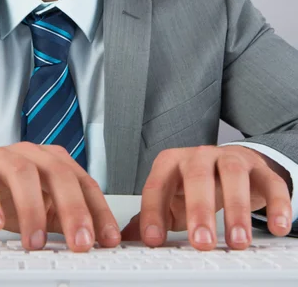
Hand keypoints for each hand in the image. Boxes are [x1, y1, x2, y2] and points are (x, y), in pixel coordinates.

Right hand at [0, 143, 120, 251]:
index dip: (97, 209)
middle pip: (57, 173)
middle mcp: (29, 154)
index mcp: (50, 161)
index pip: (82, 181)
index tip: (107, 238)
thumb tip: (90, 241)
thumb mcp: (37, 206)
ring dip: (32, 209)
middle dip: (73, 208)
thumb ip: (61, 217)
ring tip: (35, 242)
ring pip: (22, 173)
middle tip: (79, 242)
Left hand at [121, 145, 292, 249]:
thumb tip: (123, 238)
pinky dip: (275, 204)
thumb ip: (152, 215)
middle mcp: (199, 157)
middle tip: (201, 243)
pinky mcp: (259, 169)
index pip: (157, 184)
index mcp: (171, 163)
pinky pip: (269, 182)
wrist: (231, 164)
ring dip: (236, 208)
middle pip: (197, 175)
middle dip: (199, 209)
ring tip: (237, 242)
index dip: (154, 211)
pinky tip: (276, 228)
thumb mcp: (171, 199)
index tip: (153, 240)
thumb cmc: (196, 185)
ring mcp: (230, 159)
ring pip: (233, 174)